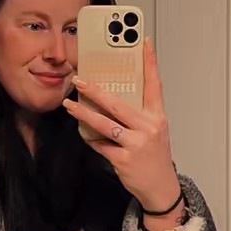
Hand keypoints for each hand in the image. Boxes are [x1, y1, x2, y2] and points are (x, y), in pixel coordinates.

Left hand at [63, 38, 181, 221]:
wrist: (161, 188)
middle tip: (79, 80)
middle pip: (117, 103)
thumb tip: (111, 99)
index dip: (150, 62)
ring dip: (83, 113)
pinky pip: (101, 145)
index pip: (155, 84)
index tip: (144, 42)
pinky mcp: (123, 159)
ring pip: (104, 124)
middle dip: (95, 90)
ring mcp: (136, 144)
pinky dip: (91, 139)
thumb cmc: (155, 157)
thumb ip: (138, 116)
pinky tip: (84, 134)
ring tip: (69, 105)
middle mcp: (148, 128)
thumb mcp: (154, 132)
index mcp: (157, 117)